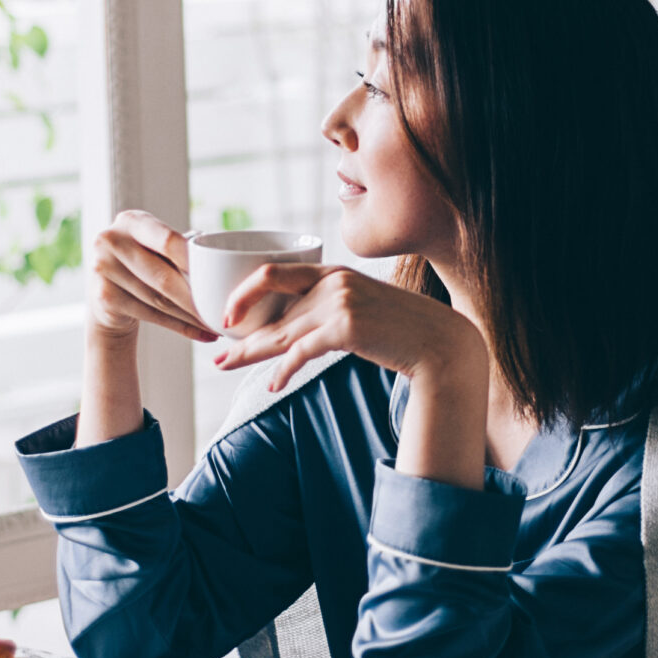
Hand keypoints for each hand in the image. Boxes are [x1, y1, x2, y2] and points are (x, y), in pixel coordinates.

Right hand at [84, 210, 216, 344]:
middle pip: (163, 276)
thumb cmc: (143, 264)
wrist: (106, 289)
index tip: (217, 278)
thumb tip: (220, 264)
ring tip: (216, 324)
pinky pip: (151, 315)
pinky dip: (181, 327)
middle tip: (223, 310)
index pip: (167, 240)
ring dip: (192, 316)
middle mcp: (111, 241)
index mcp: (131, 221)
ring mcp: (103, 270)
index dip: (194, 261)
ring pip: (160, 300)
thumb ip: (180, 249)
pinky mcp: (104, 298)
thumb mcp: (155, 246)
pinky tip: (202, 333)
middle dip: (196, 297)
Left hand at [214, 264, 481, 391]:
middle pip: (272, 309)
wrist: (438, 342)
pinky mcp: (346, 328)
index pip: (274, 273)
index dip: (245, 294)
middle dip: (241, 335)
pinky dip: (284, 370)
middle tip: (218, 354)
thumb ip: (329, 310)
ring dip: (251, 354)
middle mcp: (332, 283)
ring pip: (281, 333)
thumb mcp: (361, 307)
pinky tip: (273, 384)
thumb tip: (296, 332)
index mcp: (333, 273)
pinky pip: (302, 352)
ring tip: (227, 367)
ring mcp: (339, 303)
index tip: (229, 317)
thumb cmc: (401, 330)